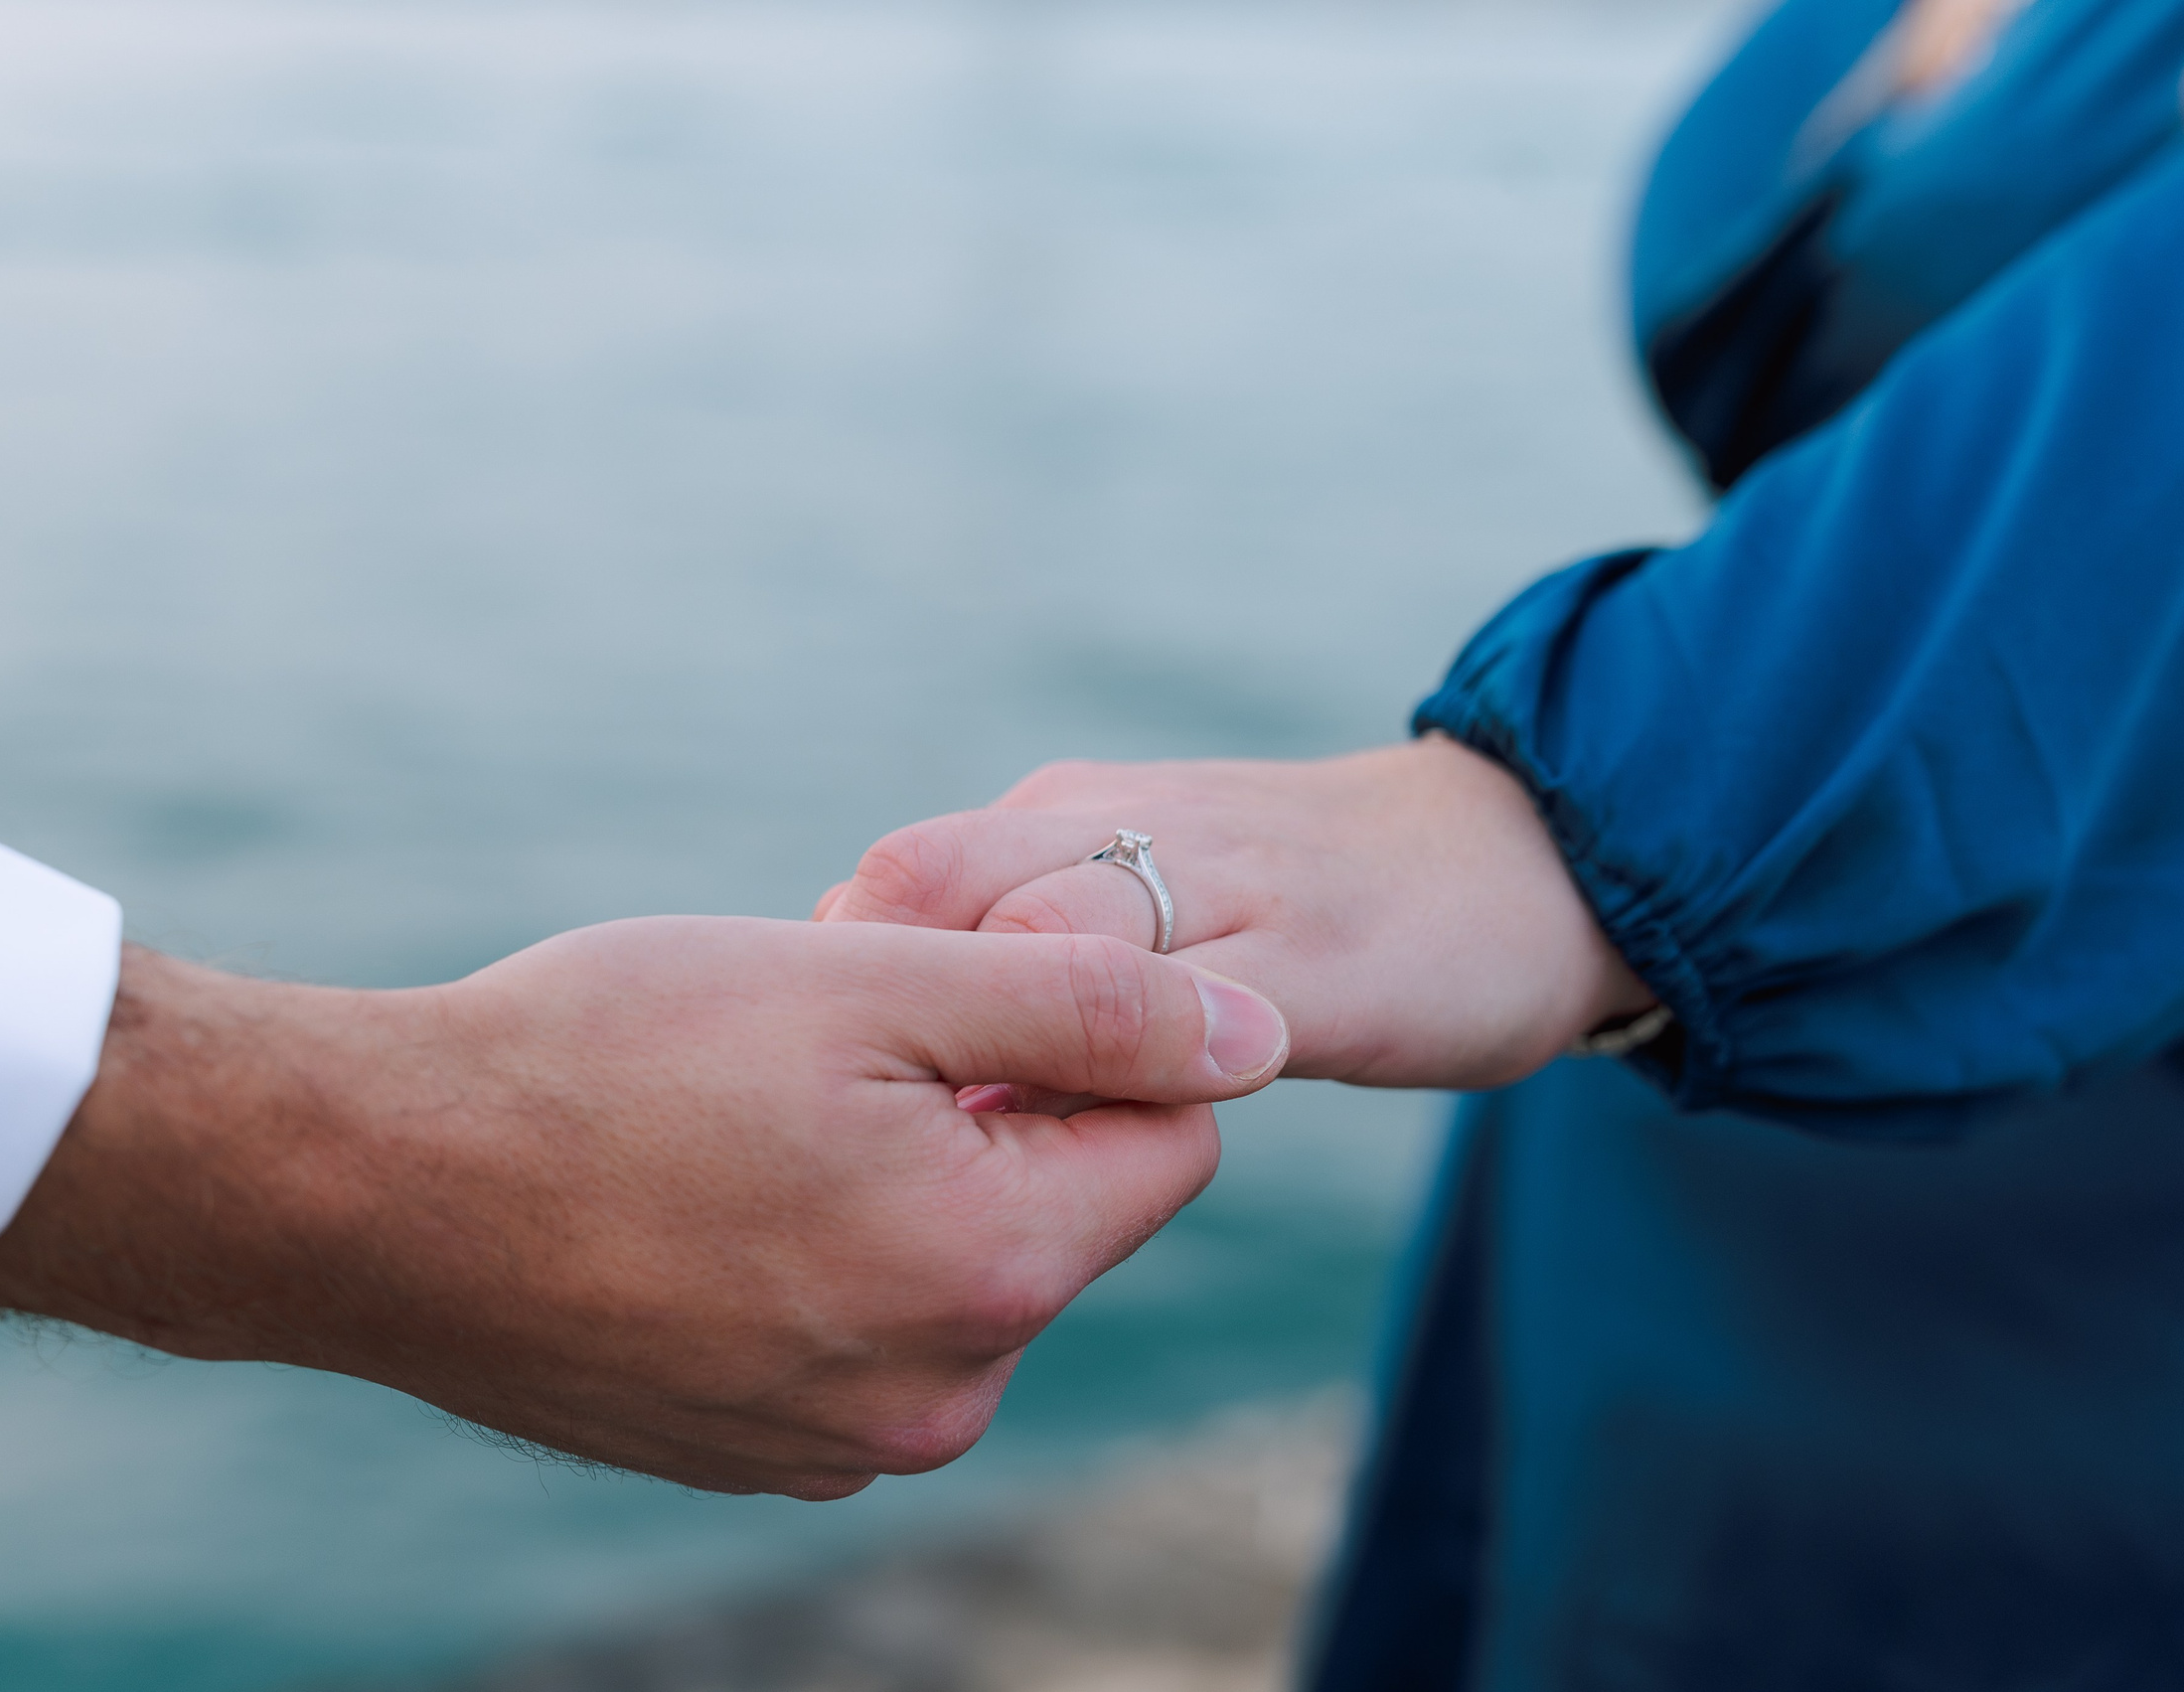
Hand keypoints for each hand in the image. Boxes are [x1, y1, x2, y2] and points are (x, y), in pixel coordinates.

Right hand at [0, 919, 1287, 1498]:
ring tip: (742, 1130)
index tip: (940, 1001)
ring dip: (895, 1186)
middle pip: (1058, 1212)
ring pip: (956, 1273)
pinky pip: (861, 1338)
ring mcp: (839, 1448)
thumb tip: (1262, 1032)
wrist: (370, 1191)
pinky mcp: (755, 1458)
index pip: (1168, 1137)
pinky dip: (817, 1261)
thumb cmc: (606, 1056)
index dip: (1075, 1039)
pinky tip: (699, 1204)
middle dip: (982, 1115)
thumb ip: (1094, 1005)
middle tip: (814, 1055)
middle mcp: (940, 1396)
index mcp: (992, 1268)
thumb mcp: (869, 984)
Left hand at [819, 736, 1651, 1091]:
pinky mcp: (1314, 964)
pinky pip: (1188, 1022)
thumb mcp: (1149, 897)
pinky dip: (1119, 1081)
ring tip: (968, 1150)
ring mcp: (1224, 888)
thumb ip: (1033, 958)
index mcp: (1074, 811)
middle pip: (942, 885)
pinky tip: (1095, 1149)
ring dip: (989, 1050)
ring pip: (1052, 935)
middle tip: (873, 1124)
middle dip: (888, 1004)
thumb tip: (900, 1081)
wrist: (1524, 858)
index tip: (828, 1076)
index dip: (851, 971)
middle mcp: (1128, 827)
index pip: (909, 872)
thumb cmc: (1301, 904)